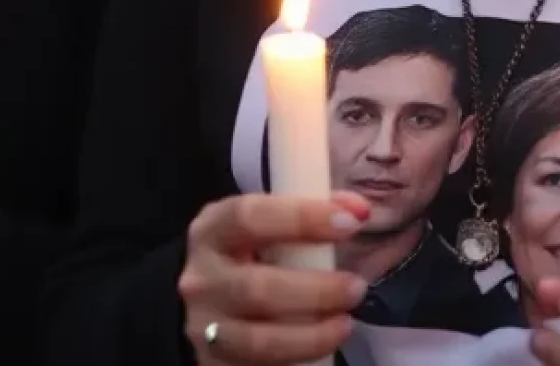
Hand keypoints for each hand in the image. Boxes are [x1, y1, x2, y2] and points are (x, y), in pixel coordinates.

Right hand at [179, 192, 369, 364]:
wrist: (211, 302)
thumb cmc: (251, 253)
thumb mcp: (269, 223)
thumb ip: (313, 210)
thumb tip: (358, 209)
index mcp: (212, 229)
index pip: (250, 216)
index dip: (302, 218)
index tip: (351, 222)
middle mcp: (201, 279)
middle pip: (258, 289)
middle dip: (316, 290)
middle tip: (356, 288)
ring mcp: (202, 328)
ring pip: (258, 341)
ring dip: (311, 336)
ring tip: (345, 324)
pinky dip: (297, 360)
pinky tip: (323, 349)